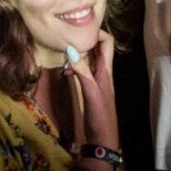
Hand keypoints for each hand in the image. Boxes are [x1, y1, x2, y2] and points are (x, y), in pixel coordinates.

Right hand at [67, 31, 119, 151]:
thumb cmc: (100, 116)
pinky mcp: (89, 88)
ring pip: (88, 58)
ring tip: (63, 53)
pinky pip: (82, 70)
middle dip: (83, 40)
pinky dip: (74, 66)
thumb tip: (70, 49)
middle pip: (97, 47)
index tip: (79, 30)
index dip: (96, 32)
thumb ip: (82, 71)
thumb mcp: (91, 93)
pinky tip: (65, 71)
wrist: (102, 141)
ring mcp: (96, 80)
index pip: (106, 41)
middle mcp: (102, 71)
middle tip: (67, 38)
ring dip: (77, 53)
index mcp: (106, 70)